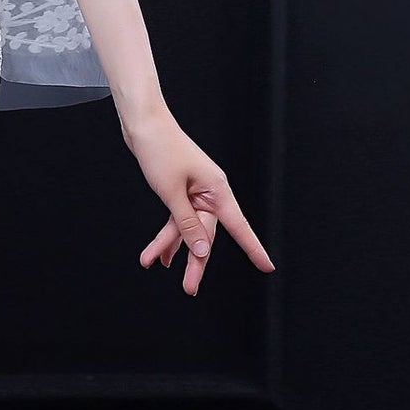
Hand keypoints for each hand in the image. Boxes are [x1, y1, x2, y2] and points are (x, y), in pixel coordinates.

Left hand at [122, 109, 274, 295]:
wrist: (141, 121)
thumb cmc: (159, 148)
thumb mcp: (171, 191)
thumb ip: (186, 224)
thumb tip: (203, 251)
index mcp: (217, 190)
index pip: (239, 226)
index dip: (253, 248)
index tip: (268, 267)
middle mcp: (210, 192)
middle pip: (206, 234)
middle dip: (194, 261)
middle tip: (189, 288)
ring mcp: (195, 192)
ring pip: (188, 228)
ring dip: (172, 247)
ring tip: (153, 264)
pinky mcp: (180, 190)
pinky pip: (177, 219)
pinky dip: (166, 234)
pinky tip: (157, 254)